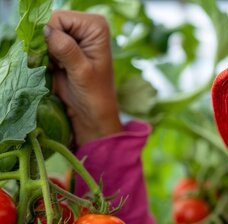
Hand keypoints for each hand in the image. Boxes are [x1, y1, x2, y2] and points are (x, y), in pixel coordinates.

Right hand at [45, 10, 122, 146]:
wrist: (94, 112)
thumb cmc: (95, 95)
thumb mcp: (82, 72)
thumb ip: (67, 50)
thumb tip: (47, 30)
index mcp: (96, 26)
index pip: (58, 18)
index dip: (52, 37)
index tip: (61, 60)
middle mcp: (85, 26)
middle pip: (49, 23)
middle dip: (48, 45)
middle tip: (61, 66)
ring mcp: (74, 35)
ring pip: (42, 34)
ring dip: (45, 52)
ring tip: (60, 68)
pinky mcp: (63, 46)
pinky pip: (41, 44)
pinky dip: (43, 57)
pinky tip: (56, 69)